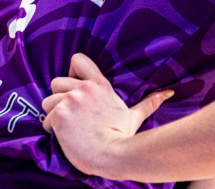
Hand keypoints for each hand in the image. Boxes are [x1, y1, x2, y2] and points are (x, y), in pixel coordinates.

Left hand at [42, 53, 172, 177]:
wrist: (112, 155)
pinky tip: (64, 137)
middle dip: (59, 98)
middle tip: (71, 115)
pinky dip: (51, 129)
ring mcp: (70, 100)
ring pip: (48, 101)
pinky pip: (46, 119)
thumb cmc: (122, 137)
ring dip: (53, 114)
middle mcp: (83, 88)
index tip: (75, 87)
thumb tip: (169, 92)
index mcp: (99, 85)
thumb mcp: (134, 116)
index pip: (77, 60)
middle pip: (56, 82)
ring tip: (67, 128)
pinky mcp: (60, 115)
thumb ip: (149, 102)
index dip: (71, 72)